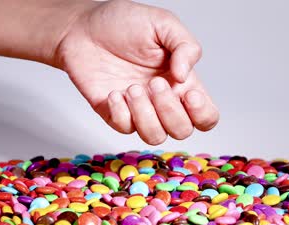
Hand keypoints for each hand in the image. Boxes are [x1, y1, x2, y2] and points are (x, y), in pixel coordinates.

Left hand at [53, 0, 218, 144]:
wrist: (82, 28)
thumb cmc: (123, 23)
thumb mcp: (163, 23)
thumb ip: (185, 47)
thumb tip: (184, 77)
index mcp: (181, 83)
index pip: (205, 116)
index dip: (203, 114)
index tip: (189, 93)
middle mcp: (162, 101)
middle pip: (182, 131)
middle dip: (169, 110)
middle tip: (154, 82)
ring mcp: (138, 110)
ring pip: (155, 137)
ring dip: (145, 114)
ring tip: (131, 88)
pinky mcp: (114, 114)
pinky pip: (125, 129)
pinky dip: (121, 112)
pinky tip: (114, 92)